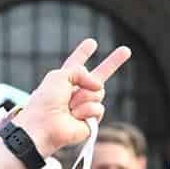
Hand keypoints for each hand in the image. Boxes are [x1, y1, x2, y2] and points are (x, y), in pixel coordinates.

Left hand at [15, 38, 130, 157]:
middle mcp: (76, 92)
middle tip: (126, 50)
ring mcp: (84, 106)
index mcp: (65, 80)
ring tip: (69, 106)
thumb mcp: (60, 75)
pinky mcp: (89, 120)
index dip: (83, 53)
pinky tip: (74, 117)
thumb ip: (80, 70)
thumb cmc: (46, 101)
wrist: (43, 126)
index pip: (76, 64)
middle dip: (113, 62)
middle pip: (99, 76)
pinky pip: (98, 108)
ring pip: (99, 92)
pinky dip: (86, 110)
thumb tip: (97, 86)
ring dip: (84, 96)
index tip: (91, 42)